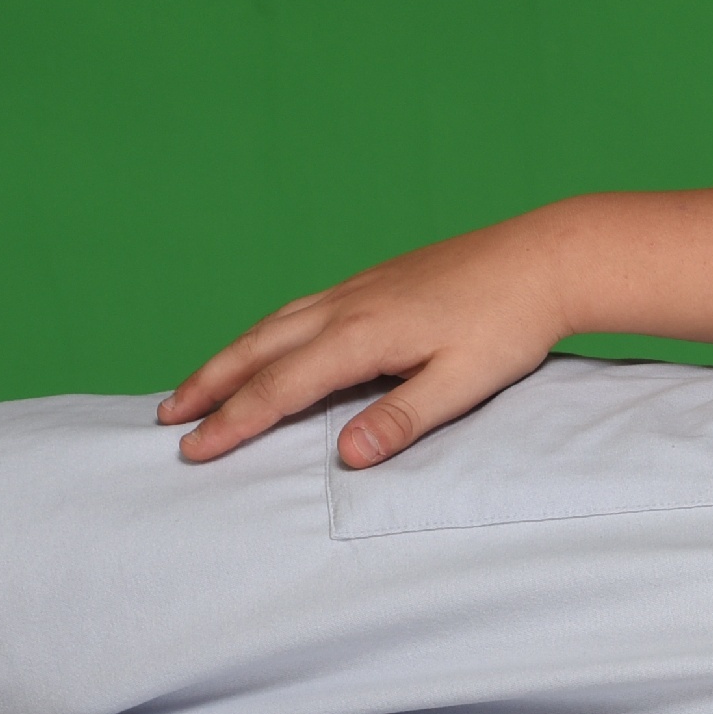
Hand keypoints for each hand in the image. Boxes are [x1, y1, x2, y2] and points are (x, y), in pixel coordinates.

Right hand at [159, 206, 577, 468]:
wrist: (545, 258)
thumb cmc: (510, 324)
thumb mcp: (463, 382)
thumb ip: (404, 419)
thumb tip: (347, 455)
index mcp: (362, 336)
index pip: (279, 388)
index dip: (233, 422)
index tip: (194, 451)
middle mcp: (346, 306)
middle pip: (258, 349)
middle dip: (209, 385)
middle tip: (167, 418)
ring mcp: (358, 289)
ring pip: (273, 324)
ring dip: (229, 356)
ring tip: (198, 385)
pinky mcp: (374, 281)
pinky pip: (299, 309)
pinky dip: (265, 333)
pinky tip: (266, 344)